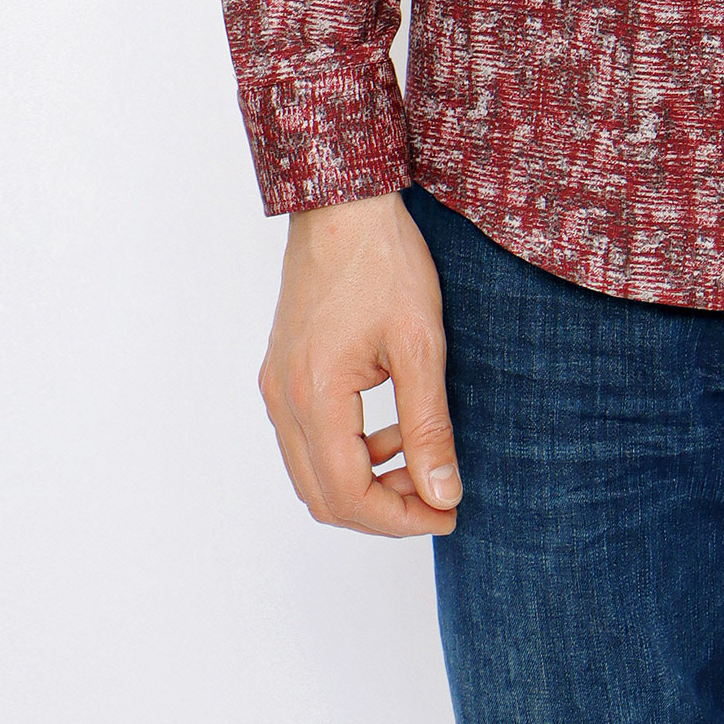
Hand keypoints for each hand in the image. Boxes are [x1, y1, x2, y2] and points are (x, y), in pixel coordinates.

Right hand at [258, 190, 462, 536]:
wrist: (344, 204)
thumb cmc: (383, 261)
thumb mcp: (419, 344)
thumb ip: (428, 425)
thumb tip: (443, 492)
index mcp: (313, 395)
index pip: (348, 496)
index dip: (401, 519)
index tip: (448, 512)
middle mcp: (282, 398)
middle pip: (323, 496)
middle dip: (383, 511)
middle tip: (437, 500)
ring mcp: (276, 384)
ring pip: (312, 472)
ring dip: (365, 482)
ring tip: (420, 463)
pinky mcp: (282, 371)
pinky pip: (307, 438)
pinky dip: (348, 452)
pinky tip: (390, 430)